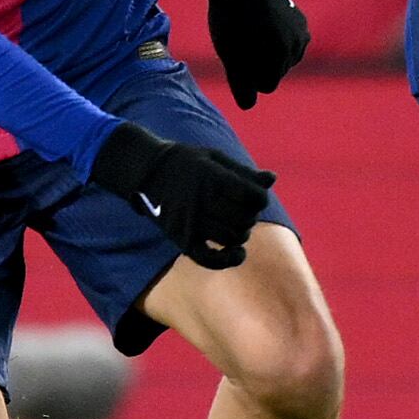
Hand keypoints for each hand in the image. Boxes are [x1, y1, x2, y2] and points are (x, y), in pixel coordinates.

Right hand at [90, 124, 273, 269]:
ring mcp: (191, 221)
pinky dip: (227, 260)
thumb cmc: (186, 162)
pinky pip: (209, 259)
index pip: (253, 197)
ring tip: (234, 225)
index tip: (253, 195)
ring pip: (232, 237)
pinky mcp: (182, 238)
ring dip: (241, 234)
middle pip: (245, 218)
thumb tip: (272, 179)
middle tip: (241, 209)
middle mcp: (203, 200)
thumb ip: (243, 171)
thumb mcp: (215, 158)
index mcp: (213, 178)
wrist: (146, 170)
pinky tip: (238, 253)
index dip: (260, 198)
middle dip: (250, 215)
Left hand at [198, 0, 310, 108]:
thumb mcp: (229, 56)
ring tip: (251, 31)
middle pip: (277, 71)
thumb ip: (241, 84)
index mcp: (279, 61)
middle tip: (242, 40)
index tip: (236, 57)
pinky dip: (277, 36)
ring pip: (284, 56)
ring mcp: (301, 34)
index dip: (248, 75)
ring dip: (269, 49)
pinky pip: (289, 39)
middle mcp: (297, 49)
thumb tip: (248, 106)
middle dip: (260, 62)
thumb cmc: (230, 22)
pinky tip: (263, 23)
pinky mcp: (301, 20)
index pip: (266, 85)